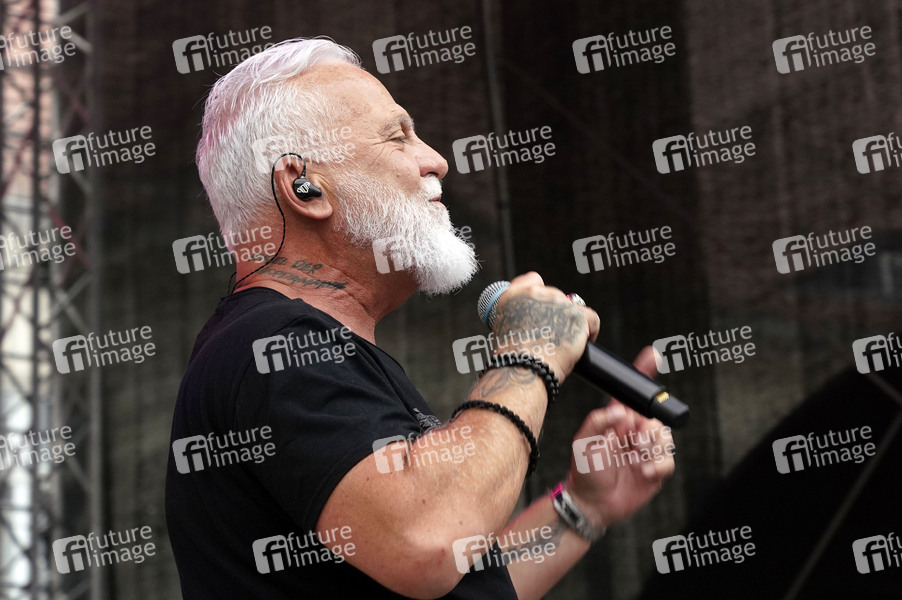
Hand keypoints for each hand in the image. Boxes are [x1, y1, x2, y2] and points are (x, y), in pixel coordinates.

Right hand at [493, 272, 600, 382]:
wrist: (523, 370)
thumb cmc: (512, 359)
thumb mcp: (503, 330)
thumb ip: (518, 317)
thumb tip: (536, 321)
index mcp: (514, 295)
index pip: (533, 280)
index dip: (541, 295)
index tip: (543, 309)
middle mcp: (536, 293)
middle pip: (556, 297)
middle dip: (556, 314)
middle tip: (552, 336)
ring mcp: (558, 302)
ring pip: (573, 309)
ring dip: (571, 323)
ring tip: (564, 344)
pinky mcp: (577, 315)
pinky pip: (591, 319)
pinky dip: (590, 331)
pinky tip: (583, 343)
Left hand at [565, 346, 675, 527]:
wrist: (592, 504)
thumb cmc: (584, 472)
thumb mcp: (582, 443)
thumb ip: (597, 423)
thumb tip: (620, 411)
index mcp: (617, 420)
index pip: (631, 393)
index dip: (642, 373)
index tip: (652, 355)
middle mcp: (634, 432)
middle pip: (655, 416)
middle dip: (648, 428)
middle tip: (635, 442)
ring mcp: (646, 451)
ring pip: (664, 437)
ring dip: (652, 448)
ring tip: (635, 461)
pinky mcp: (655, 470)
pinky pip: (668, 460)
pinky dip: (658, 464)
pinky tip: (643, 472)